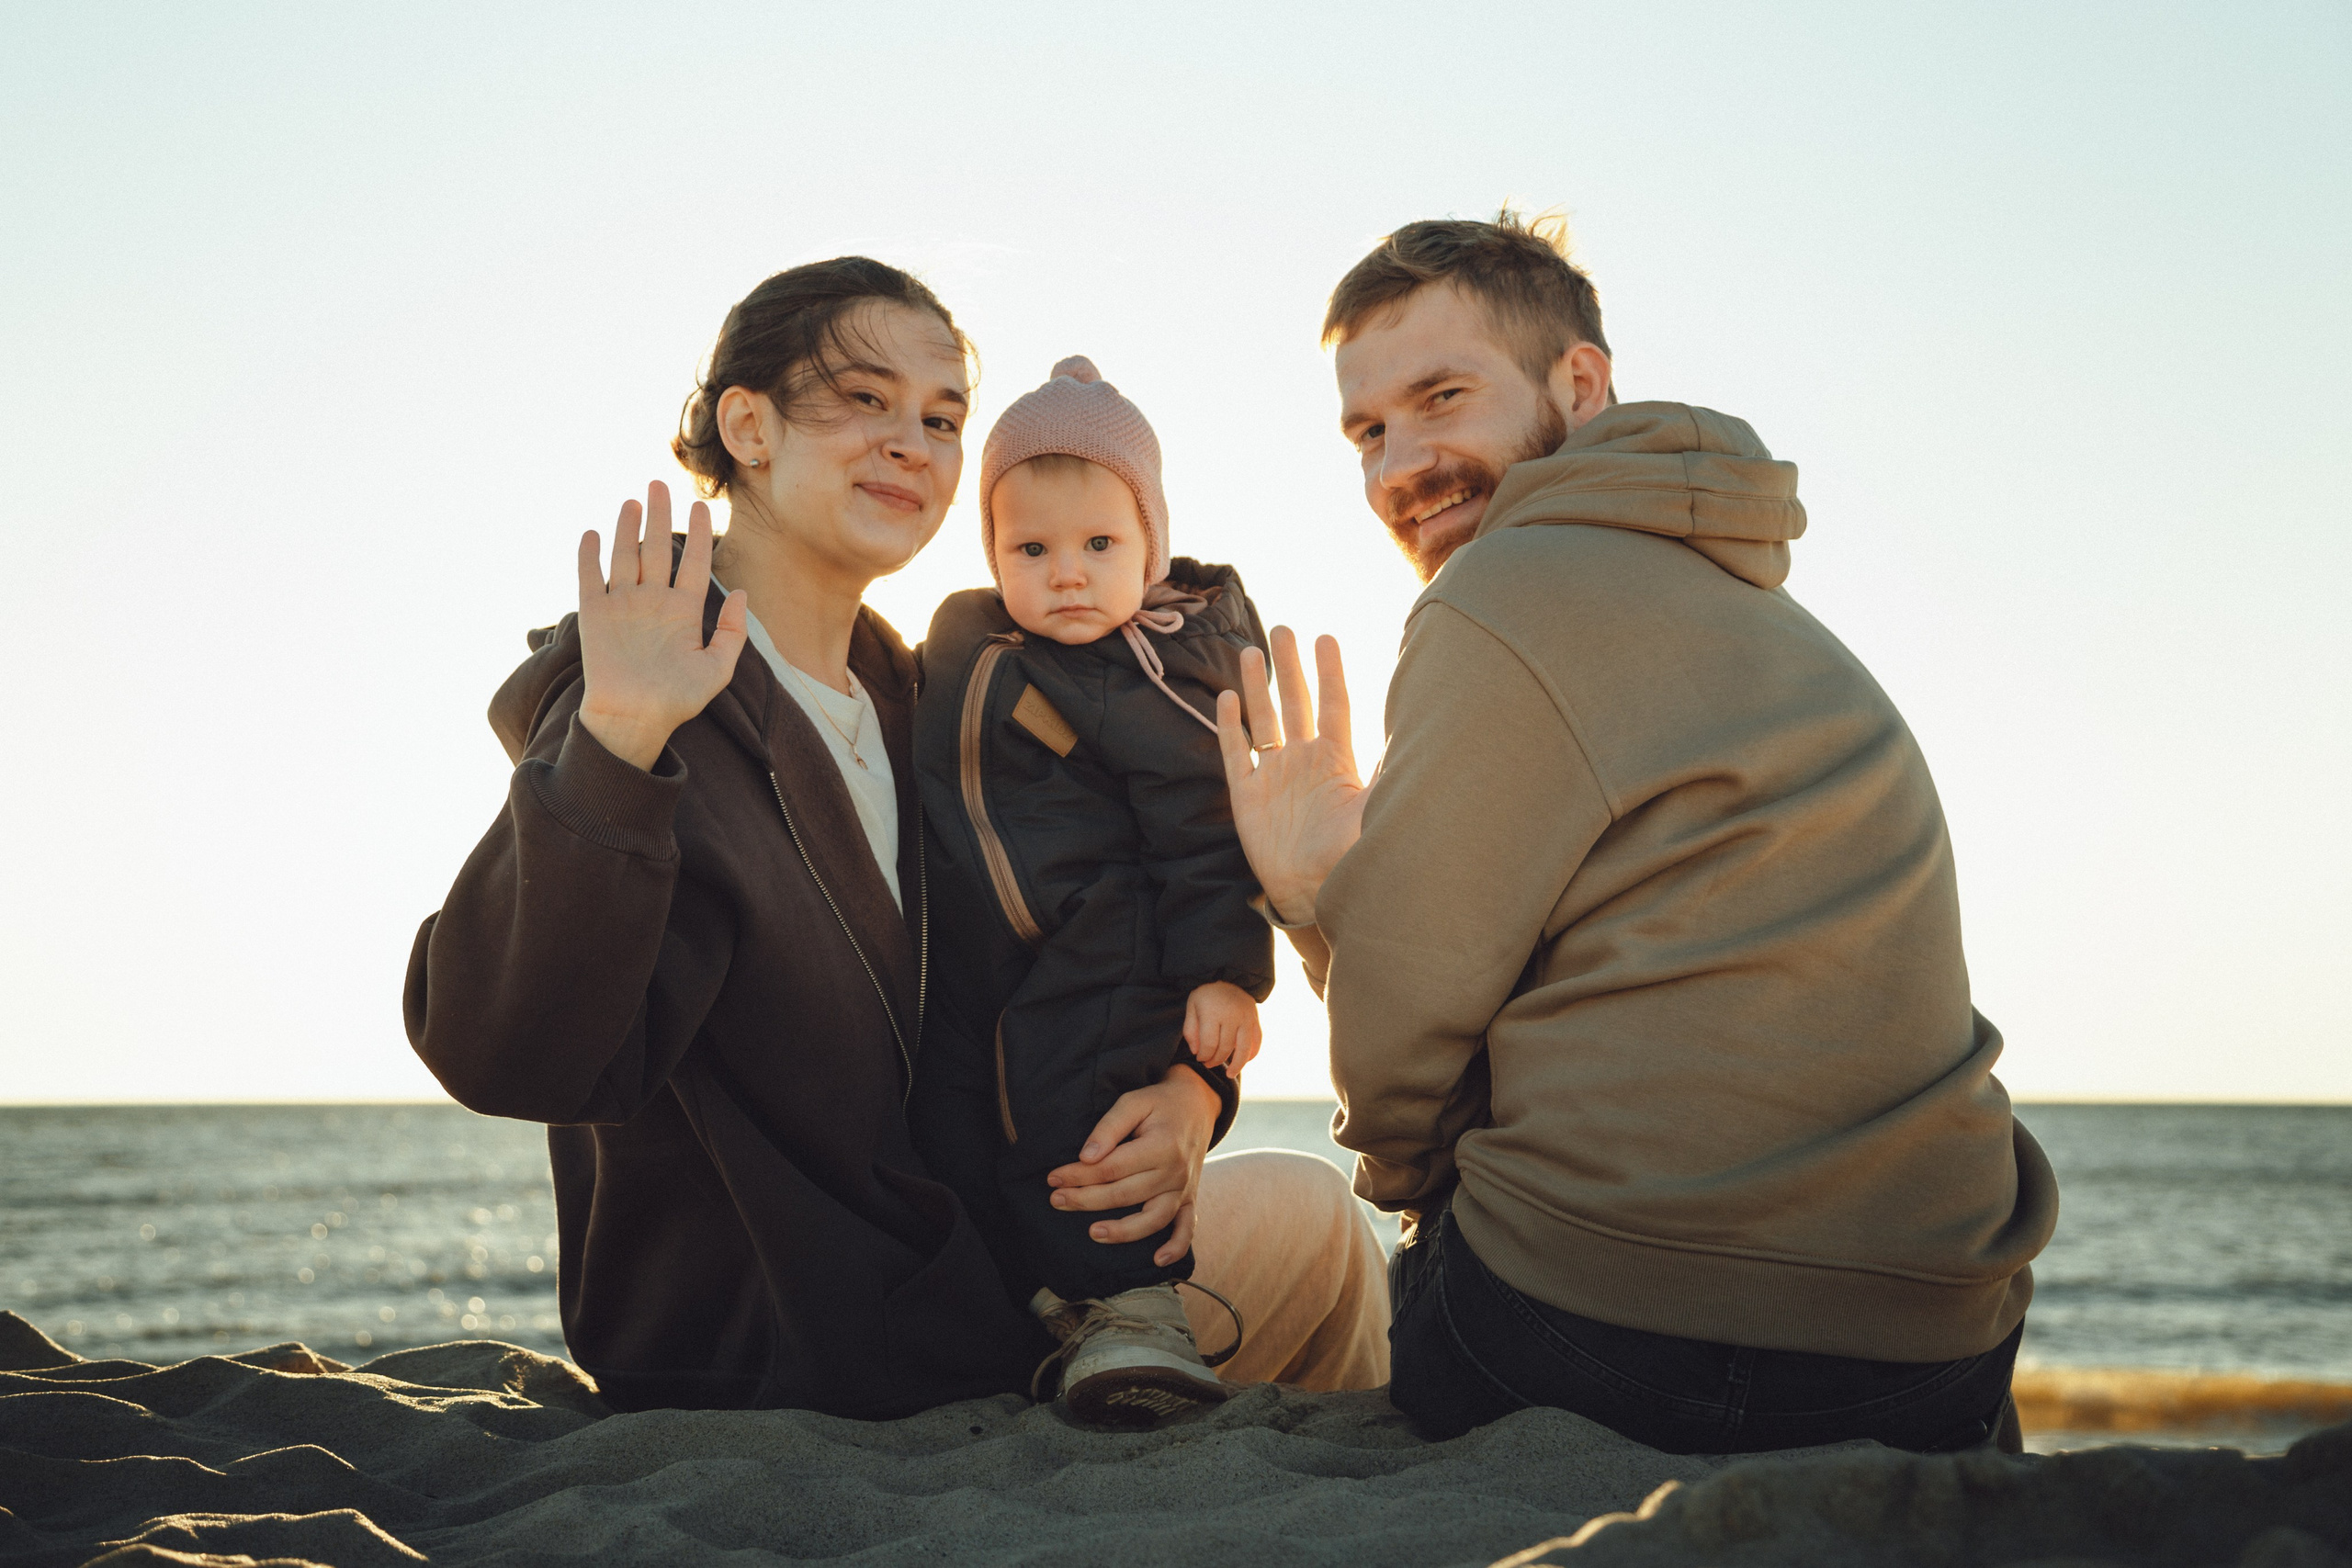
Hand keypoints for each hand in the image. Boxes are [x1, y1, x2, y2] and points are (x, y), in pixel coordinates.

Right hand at [575, 481, 748, 770]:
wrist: (635, 721)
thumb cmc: (677, 701)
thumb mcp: (717, 669)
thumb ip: (732, 632)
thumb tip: (743, 594)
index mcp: (683, 612)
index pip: (694, 563)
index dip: (697, 533)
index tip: (700, 504)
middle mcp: (653, 603)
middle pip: (658, 550)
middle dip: (660, 516)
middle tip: (659, 483)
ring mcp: (623, 607)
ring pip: (625, 557)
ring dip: (627, 528)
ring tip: (633, 500)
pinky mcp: (595, 616)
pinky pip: (590, 579)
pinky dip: (589, 556)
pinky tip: (592, 533)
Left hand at [1046, 1067, 1219, 1267]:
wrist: (1197, 1105)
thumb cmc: (1159, 1103)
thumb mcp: (1133, 1102)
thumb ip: (1109, 1127)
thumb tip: (1086, 1156)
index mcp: (1161, 1146)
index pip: (1112, 1168)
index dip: (1079, 1175)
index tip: (1053, 1178)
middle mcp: (1175, 1172)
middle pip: (1125, 1194)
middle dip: (1086, 1199)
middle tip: (1056, 1200)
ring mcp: (1184, 1189)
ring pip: (1153, 1219)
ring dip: (1122, 1231)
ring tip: (1093, 1233)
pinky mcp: (1190, 1198)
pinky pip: (1187, 1229)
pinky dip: (1176, 1247)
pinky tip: (1157, 1261)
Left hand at [1183, 981, 1261, 1071]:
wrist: (1227, 975)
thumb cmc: (1206, 995)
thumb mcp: (1192, 1006)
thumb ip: (1190, 1029)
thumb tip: (1197, 1052)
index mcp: (1214, 1013)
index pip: (1210, 1044)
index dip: (1204, 1056)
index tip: (1200, 1058)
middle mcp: (1232, 1016)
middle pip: (1226, 1048)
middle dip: (1216, 1060)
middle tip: (1209, 1064)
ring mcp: (1246, 1018)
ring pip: (1244, 1049)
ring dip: (1237, 1065)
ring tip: (1230, 1074)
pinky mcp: (1255, 1019)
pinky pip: (1257, 1041)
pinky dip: (1252, 1054)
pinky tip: (1244, 1061)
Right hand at [1215, 627, 1366, 924]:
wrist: (1314, 893)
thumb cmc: (1350, 855)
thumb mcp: (1374, 810)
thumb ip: (1389, 773)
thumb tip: (1418, 734)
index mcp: (1336, 760)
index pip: (1333, 705)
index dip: (1329, 672)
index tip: (1326, 637)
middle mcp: (1304, 761)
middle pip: (1295, 703)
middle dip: (1289, 667)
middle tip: (1283, 629)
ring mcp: (1274, 776)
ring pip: (1263, 721)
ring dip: (1258, 687)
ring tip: (1253, 651)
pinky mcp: (1248, 796)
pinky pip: (1237, 754)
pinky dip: (1230, 728)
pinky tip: (1227, 698)